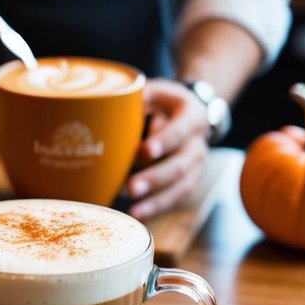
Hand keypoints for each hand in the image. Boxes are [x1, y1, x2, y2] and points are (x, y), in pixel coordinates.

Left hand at [124, 78, 208, 219]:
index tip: (145, 151)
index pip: (181, 129)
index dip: (164, 141)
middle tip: (132, 187)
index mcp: (193, 115)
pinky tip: (138, 213)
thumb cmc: (163, 102)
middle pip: (181, 164)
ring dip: (158, 199)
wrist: (189, 113)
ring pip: (182, 186)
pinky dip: (158, 207)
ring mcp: (198, 165)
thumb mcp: (154, 91)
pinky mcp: (190, 180)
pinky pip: (177, 198)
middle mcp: (199, 143)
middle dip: (155, 177)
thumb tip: (105, 111)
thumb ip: (137, 99)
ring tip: (134, 208)